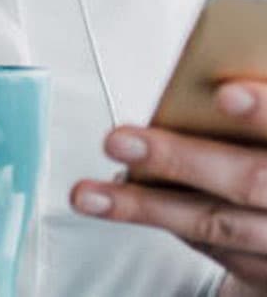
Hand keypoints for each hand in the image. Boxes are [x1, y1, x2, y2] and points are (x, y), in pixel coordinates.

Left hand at [70, 81, 266, 292]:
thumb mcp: (266, 123)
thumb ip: (252, 99)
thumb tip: (204, 66)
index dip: (262, 109)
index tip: (224, 95)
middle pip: (248, 179)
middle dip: (178, 158)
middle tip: (118, 140)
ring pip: (216, 223)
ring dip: (144, 206)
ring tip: (88, 193)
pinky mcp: (264, 270)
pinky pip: (210, 245)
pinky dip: (163, 220)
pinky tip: (120, 203)